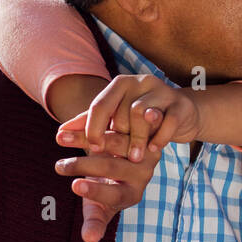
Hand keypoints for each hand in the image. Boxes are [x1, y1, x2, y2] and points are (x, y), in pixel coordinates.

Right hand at [55, 127, 161, 241]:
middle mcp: (143, 172)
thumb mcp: (97, 205)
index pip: (115, 195)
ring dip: (84, 139)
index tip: (75, 186)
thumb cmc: (101, 188)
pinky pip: (115, 123)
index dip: (96, 191)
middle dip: (83, 166)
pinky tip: (69, 124)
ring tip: (60, 138)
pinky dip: (90, 123)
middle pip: (112, 168)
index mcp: (132, 194)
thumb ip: (95, 221)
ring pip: (113, 141)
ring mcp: (142, 147)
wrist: (115, 158)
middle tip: (58, 167)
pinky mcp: (138, 128)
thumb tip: (89, 240)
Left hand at [60, 73, 200, 162]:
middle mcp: (140, 82)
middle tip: (114, 157)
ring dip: (138, 139)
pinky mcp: (180, 105)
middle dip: (118, 137)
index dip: (93, 128)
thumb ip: (89, 122)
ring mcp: (163, 92)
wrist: (182, 111)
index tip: (91, 148)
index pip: (100, 105)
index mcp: (121, 84)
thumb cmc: (141, 116)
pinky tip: (154, 149)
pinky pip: (168, 120)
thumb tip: (60, 132)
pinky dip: (160, 136)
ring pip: (143, 113)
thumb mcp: (115, 116)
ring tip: (135, 158)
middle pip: (121, 111)